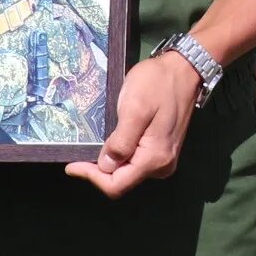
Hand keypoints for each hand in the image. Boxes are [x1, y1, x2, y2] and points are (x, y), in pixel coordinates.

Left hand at [67, 53, 202, 198]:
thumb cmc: (157, 84)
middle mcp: (162, 166)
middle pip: (122, 181)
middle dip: (100, 170)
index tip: (72, 164)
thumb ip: (121, 141)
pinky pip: (136, 162)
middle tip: (82, 151)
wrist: (183, 70)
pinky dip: (121, 155)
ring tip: (99, 142)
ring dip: (110, 162)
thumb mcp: (134, 109)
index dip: (92, 177)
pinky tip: (115, 140)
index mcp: (154, 158)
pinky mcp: (163, 151)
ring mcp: (165, 159)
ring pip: (128, 173)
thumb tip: (105, 166)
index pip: (117, 185)